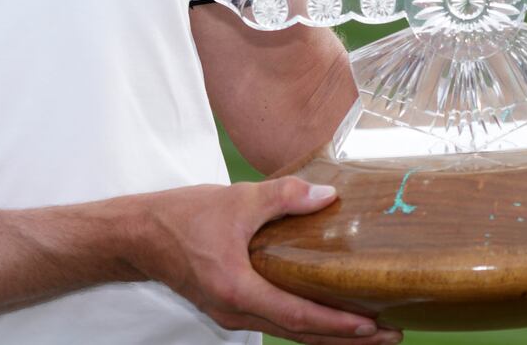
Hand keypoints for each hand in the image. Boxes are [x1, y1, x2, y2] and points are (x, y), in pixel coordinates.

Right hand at [134, 179, 401, 344]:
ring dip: (329, 336)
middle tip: (390, 336)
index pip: (300, 315)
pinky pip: (275, 322)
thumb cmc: (180, 218)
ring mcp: (231, 314)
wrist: (137, 235)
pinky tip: (324, 317)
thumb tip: (326, 196)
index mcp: (238, 290)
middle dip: (347, 339)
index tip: (374, 326)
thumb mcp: (235, 200)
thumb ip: (283, 197)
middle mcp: (236, 312)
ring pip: (288, 332)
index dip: (339, 323)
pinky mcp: (228, 307)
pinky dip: (305, 324)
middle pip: (301, 334)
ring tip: (368, 334)